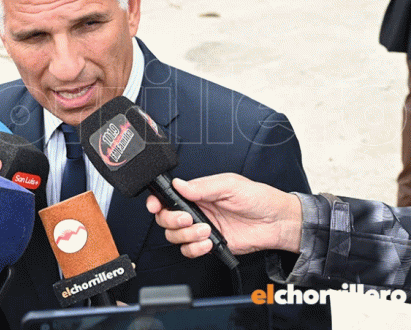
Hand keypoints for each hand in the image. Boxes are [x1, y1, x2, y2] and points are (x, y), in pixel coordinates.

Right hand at [145, 174, 302, 257]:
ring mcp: (201, 228)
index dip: (157, 201)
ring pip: (175, 236)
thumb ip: (203, 186)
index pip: (168, 196)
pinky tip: (208, 242)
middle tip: (188, 219)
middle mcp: (196, 210)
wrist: (277, 223)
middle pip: (165, 218)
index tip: (156, 205)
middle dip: (172, 220)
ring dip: (187, 235)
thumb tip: (179, 184)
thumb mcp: (230, 185)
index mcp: (198, 192)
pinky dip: (195, 249)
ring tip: (206, 230)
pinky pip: (189, 250)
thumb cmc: (258, 199)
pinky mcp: (209, 244)